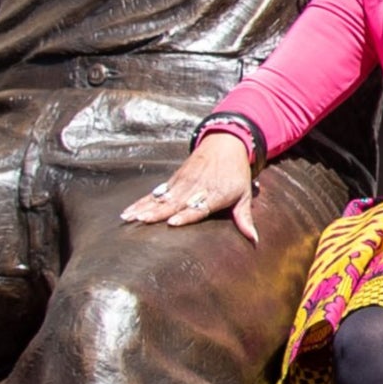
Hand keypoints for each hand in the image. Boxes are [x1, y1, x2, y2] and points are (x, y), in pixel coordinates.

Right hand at [121, 133, 256, 239]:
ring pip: (160, 198)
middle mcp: (195, 189)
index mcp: (214, 194)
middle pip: (174, 203)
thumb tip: (254, 240)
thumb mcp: (244, 195)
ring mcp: (182, 183)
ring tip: (128, 219)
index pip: (198, 207)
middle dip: (157, 213)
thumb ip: (245, 218)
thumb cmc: (236, 173)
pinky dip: (141, 202)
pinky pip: (155, 194)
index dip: (185, 215)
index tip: (172, 222)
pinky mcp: (173, 180)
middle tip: (142, 221)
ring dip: (144, 209)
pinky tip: (128, 211)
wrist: (226, 143)